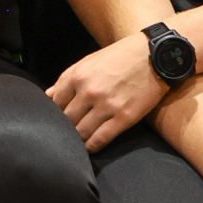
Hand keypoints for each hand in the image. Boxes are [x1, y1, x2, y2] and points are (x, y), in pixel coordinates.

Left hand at [47, 31, 167, 151]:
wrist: (154, 55)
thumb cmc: (120, 56)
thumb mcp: (89, 61)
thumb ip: (68, 79)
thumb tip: (49, 96)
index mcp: (77, 75)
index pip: (55, 103)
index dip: (54, 113)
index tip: (57, 119)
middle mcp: (89, 91)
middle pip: (66, 120)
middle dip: (65, 127)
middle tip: (66, 132)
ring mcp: (106, 105)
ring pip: (81, 132)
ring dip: (77, 139)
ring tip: (77, 141)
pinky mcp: (123, 118)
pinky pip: (100, 139)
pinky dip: (92, 146)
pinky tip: (90, 146)